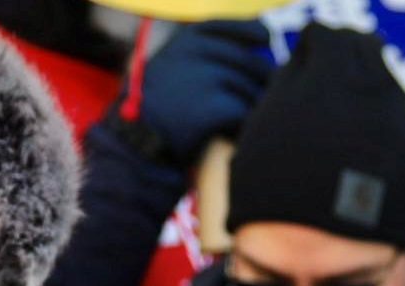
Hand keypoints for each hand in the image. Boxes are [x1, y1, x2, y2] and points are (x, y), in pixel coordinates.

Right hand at [125, 20, 273, 167]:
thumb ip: (199, 53)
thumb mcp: (168, 66)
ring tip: (243, 117)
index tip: (266, 39)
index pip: (229, 27)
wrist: (137, 140)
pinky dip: (243, 123)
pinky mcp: (216, 106)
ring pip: (249, 88)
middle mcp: (197, 52)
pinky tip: (234, 130)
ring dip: (252, 104)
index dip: (252, 32)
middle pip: (248, 61)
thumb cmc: (154, 107)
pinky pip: (245, 112)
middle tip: (264, 92)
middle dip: (260, 78)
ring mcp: (207, 78)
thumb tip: (245, 45)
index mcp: (185, 40)